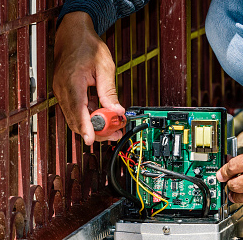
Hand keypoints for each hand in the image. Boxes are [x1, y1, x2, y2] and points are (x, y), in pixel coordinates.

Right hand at [53, 12, 124, 144]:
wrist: (73, 33)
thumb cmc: (87, 46)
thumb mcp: (105, 67)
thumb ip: (109, 91)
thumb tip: (117, 111)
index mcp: (72, 81)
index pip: (77, 111)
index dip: (85, 128)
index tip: (91, 140)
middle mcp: (63, 89)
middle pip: (76, 120)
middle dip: (96, 131)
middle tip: (114, 134)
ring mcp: (62, 91)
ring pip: (75, 118)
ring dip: (93, 125)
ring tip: (113, 128)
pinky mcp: (65, 92)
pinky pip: (76, 110)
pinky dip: (88, 116)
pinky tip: (103, 116)